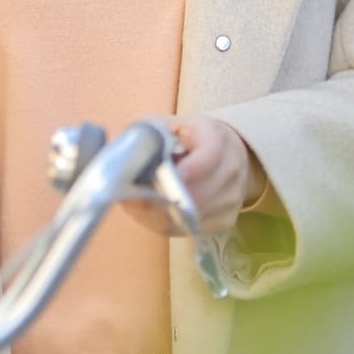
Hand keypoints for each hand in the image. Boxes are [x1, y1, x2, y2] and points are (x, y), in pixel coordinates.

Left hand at [119, 115, 267, 237]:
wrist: (233, 154)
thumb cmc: (194, 138)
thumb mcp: (174, 124)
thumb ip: (150, 133)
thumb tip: (121, 150)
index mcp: (218, 140)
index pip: (208, 157)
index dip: (185, 171)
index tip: (158, 179)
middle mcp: (231, 172)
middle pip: (198, 195)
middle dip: (160, 199)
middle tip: (129, 196)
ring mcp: (230, 200)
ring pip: (190, 217)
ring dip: (158, 215)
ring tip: (133, 205)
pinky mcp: (225, 221)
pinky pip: (189, 230)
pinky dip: (165, 225)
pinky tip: (149, 214)